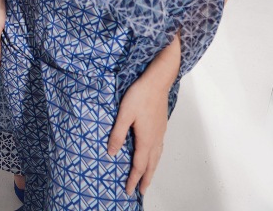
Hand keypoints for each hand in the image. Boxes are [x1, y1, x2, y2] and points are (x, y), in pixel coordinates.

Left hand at [107, 73, 168, 195]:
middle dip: (145, 180)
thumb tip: (111, 153)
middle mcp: (155, 140)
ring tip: (148, 177)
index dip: (133, 179)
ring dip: (152, 170)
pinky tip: (153, 154)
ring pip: (157, 157)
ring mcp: (160, 133)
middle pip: (151, 165)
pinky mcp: (161, 126)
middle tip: (141, 191)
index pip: (139, 166)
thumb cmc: (140, 95)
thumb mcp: (124, 114)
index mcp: (146, 140)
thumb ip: (118, 134)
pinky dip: (156, 158)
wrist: (157, 81)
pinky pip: (159, 148)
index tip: (129, 191)